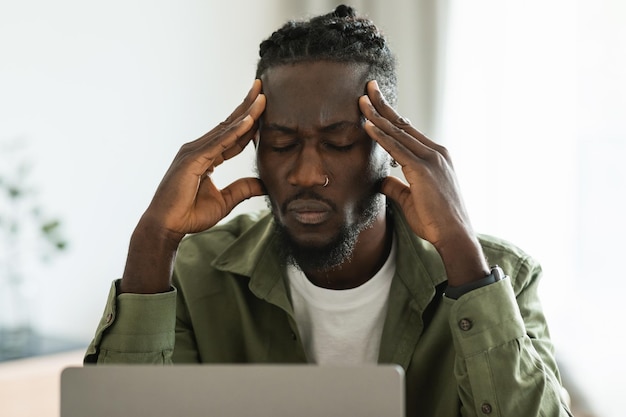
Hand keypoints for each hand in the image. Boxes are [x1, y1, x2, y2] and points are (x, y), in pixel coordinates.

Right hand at [121, 79, 265, 292]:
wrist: (167, 227)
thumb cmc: (189, 215)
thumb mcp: (225, 201)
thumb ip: (243, 189)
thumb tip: (264, 184)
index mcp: (206, 157)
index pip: (233, 136)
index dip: (250, 123)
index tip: (265, 109)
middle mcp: (199, 149)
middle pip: (229, 124)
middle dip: (247, 106)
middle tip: (262, 87)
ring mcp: (194, 152)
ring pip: (226, 129)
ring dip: (245, 112)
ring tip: (261, 97)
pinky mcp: (192, 160)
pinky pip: (219, 143)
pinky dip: (235, 131)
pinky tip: (250, 120)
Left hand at [359, 80, 487, 285]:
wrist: (454, 235)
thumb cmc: (435, 220)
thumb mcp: (410, 199)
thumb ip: (395, 186)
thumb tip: (379, 180)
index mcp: (435, 157)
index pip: (408, 130)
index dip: (390, 115)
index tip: (376, 102)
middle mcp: (435, 152)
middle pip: (403, 123)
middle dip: (383, 105)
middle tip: (368, 87)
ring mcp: (431, 159)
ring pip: (398, 132)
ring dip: (377, 115)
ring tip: (361, 100)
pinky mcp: (423, 170)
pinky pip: (397, 149)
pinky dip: (381, 136)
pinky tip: (367, 126)